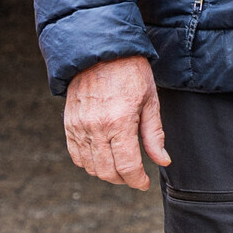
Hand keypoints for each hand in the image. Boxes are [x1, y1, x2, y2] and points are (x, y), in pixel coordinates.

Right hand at [63, 55, 167, 189]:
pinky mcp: (69, 123)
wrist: (100, 49)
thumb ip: (154, 134)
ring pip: (90, 166)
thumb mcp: (149, 100)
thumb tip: (163, 160)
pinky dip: (88, 163)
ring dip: (106, 173)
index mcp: (120, 122)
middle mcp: (96, 127)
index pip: (127, 166)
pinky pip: (75, 154)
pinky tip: (101, 158)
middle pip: (108, 171)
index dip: (137, 180)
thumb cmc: (130, 71)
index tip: (144, 183)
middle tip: (134, 175)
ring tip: (119, 167)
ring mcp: (79, 126)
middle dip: (124, 179)